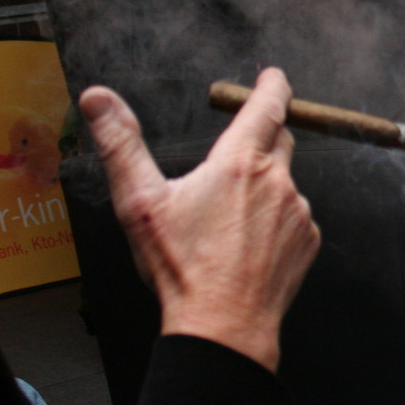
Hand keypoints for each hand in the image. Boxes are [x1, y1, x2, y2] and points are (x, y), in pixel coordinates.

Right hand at [80, 69, 318, 372]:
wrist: (222, 327)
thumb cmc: (181, 268)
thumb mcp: (139, 202)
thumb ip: (120, 143)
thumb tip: (96, 98)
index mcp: (239, 162)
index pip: (268, 105)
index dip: (271, 85)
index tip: (271, 77)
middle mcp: (277, 180)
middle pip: (280, 139)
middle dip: (262, 137)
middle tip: (233, 158)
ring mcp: (298, 211)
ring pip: (285, 181)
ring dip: (265, 186)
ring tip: (229, 220)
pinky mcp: (308, 240)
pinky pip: (295, 216)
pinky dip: (276, 219)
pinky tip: (248, 244)